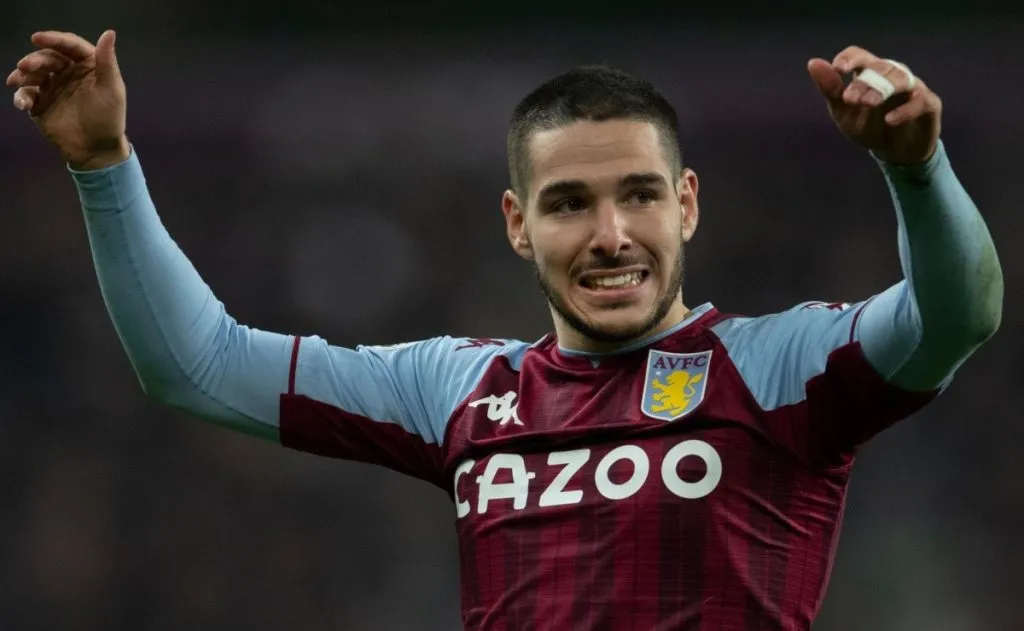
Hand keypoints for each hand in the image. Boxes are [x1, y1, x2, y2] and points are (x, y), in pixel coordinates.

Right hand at [7, 30, 128, 169]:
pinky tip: (22, 103)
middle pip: (48, 58)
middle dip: (35, 60)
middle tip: (25, 66)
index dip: (54, 40)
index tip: (37, 38)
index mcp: (87, 66)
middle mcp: (68, 73)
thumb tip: (109, 33)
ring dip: (23, 75)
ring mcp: (53, 87)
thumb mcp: (111, 89)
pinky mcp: (41, 103)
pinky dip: (21, 96)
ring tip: (17, 80)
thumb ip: (107, 61)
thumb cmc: (108, 117)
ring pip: (33, 74)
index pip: (69, 46)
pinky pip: (27, 95)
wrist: (96, 149)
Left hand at [807, 46, 940, 164]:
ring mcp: (913, 87)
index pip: (859, 55)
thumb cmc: (869, 126)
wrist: (896, 152)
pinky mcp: (929, 104)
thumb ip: (830, 90)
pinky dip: (905, 110)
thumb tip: (813, 63)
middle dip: (864, 81)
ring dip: (882, 89)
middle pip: (879, 67)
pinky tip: (890, 120)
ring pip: (900, 78)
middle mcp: (892, 75)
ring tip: (867, 104)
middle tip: (849, 98)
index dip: (849, 58)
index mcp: (870, 74)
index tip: (838, 70)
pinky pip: (921, 101)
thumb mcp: (844, 112)